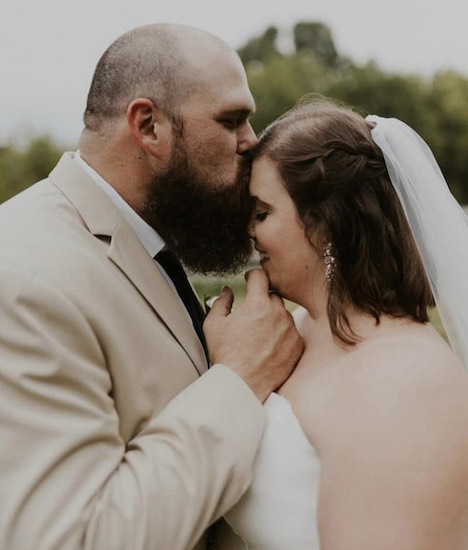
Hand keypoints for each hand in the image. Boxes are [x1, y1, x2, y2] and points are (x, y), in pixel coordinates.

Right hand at [203, 269, 303, 401]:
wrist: (243, 384)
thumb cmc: (226, 355)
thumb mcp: (214, 325)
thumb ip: (221, 302)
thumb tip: (227, 291)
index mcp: (257, 304)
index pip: (260, 276)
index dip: (253, 275)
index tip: (250, 280)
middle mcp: (278, 313)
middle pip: (273, 295)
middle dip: (262, 300)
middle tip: (251, 314)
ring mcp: (290, 330)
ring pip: (283, 314)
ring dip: (273, 318)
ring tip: (259, 335)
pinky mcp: (298, 346)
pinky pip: (292, 333)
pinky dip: (282, 335)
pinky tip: (269, 346)